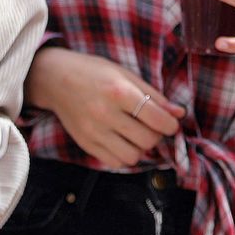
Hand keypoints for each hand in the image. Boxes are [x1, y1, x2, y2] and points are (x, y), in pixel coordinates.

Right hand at [25, 47, 184, 169]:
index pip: (156, 119)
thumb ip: (153, 95)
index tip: (171, 123)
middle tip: (153, 126)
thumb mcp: (125, 75)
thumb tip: (178, 114)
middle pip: (147, 140)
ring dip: (141, 148)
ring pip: (133, 156)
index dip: (171, 125)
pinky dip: (124, 155)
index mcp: (119, 92)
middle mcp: (106, 114)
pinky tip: (123, 141)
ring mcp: (94, 132)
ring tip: (137, 134)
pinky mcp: (85, 144)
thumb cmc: (94, 72)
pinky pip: (114, 162)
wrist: (56, 79)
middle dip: (157, 135)